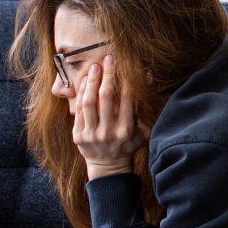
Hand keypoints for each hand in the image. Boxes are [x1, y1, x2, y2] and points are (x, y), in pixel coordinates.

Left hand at [71, 55, 149, 178]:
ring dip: (91, 82)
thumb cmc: (127, 145)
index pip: (126, 99)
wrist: (108, 168)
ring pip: (89, 102)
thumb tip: (150, 85)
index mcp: (126, 130)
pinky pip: (78, 111)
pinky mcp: (78, 136)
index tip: (124, 65)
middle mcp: (108, 132)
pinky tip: (84, 83)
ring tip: (94, 68)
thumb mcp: (141, 132)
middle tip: (108, 59)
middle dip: (108, 74)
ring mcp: (91, 134)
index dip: (125, 79)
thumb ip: (144, 111)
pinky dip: (81, 95)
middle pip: (106, 96)